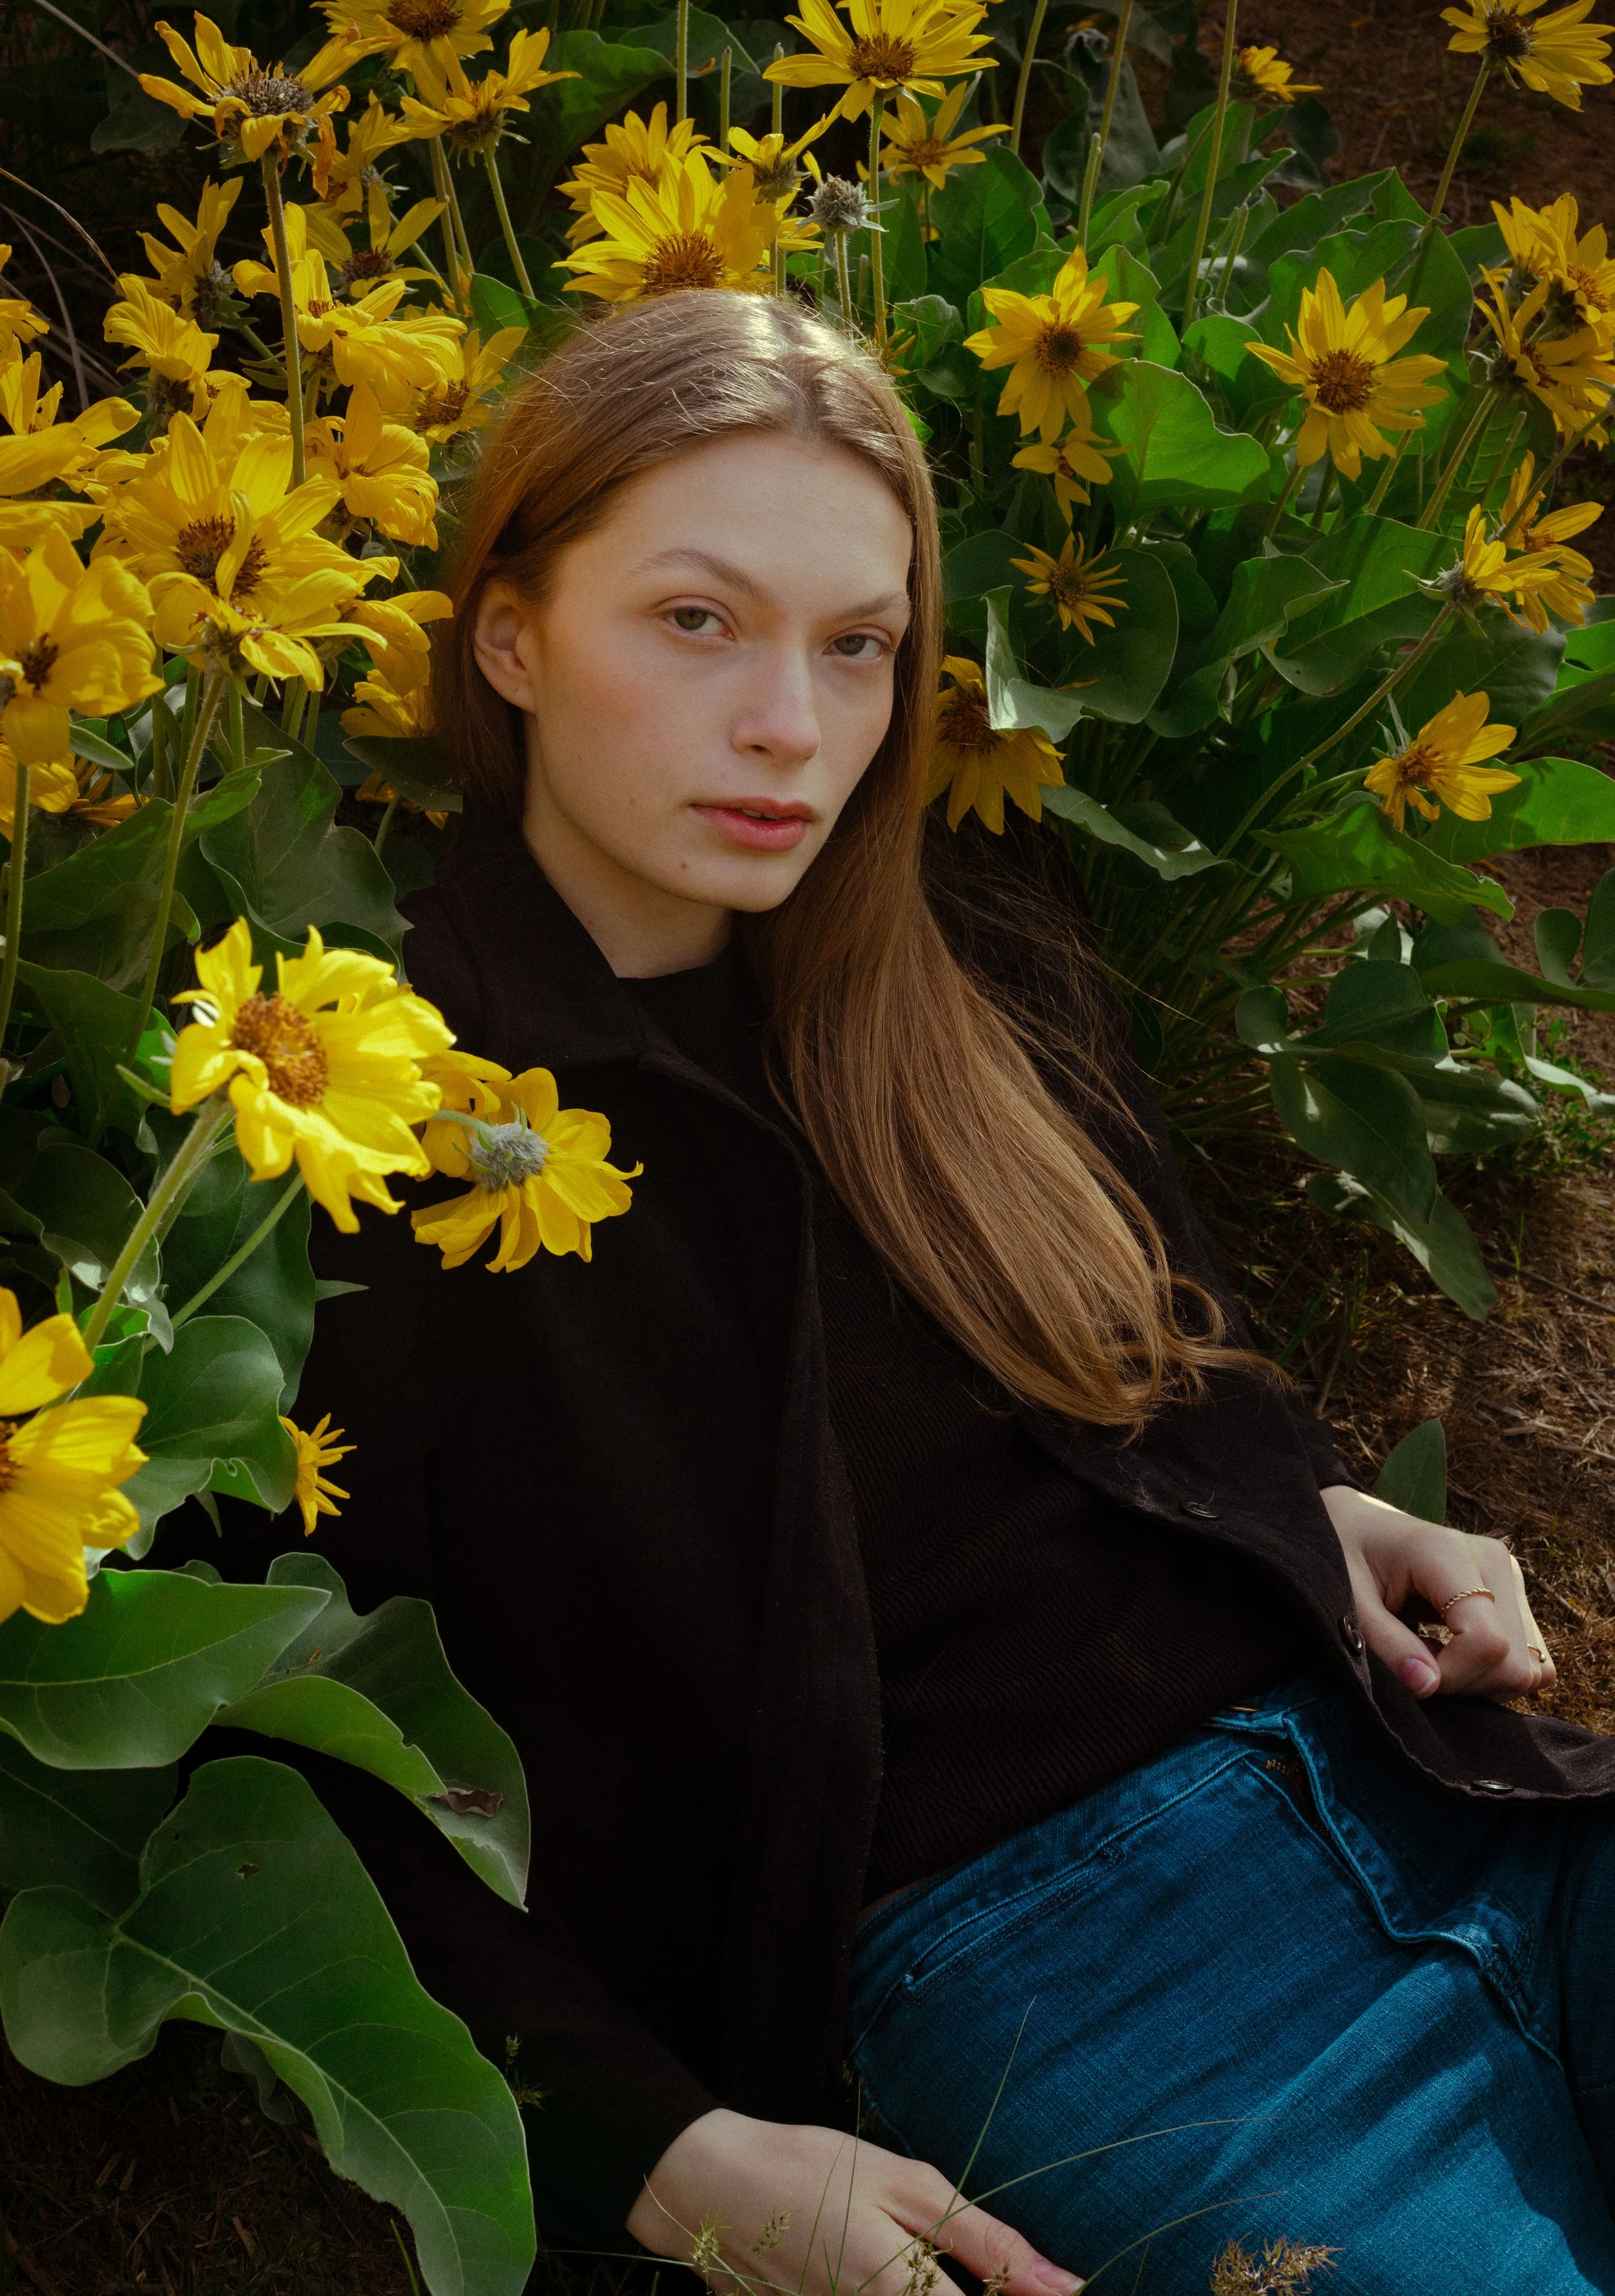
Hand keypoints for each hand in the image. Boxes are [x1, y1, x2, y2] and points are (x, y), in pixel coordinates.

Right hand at [626, 2108, 1084, 2295]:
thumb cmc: (812, 2169)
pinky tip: (897, 2271)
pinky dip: (904, 2293)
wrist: (709, 2186)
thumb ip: (990, 2244)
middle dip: (981, 2292)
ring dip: (939, 2289)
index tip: (1055, 2291)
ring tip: (921, 2259)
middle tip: (966, 2265)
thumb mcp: (907, 2185)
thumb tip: (1068, 2286)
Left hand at [1320, 1484, 1553, 1702]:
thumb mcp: (1349, 1599)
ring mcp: (1510, 1574)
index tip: (1410, 1671)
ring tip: (1430, 1655)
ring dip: (1481, 1681)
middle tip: (1416, 1665)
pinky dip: (1495, 1673)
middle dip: (1465, 1684)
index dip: (1452, 1676)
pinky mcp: (1514, 1592)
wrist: (1357, 1524)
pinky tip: (1453, 1655)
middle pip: (1515, 1662)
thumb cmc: (1346, 1557)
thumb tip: (1428, 1687)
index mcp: (1449, 1553)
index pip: (1487, 1642)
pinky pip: (1531, 1659)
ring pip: (1530, 1667)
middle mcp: (1493, 1559)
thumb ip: (1386, 1644)